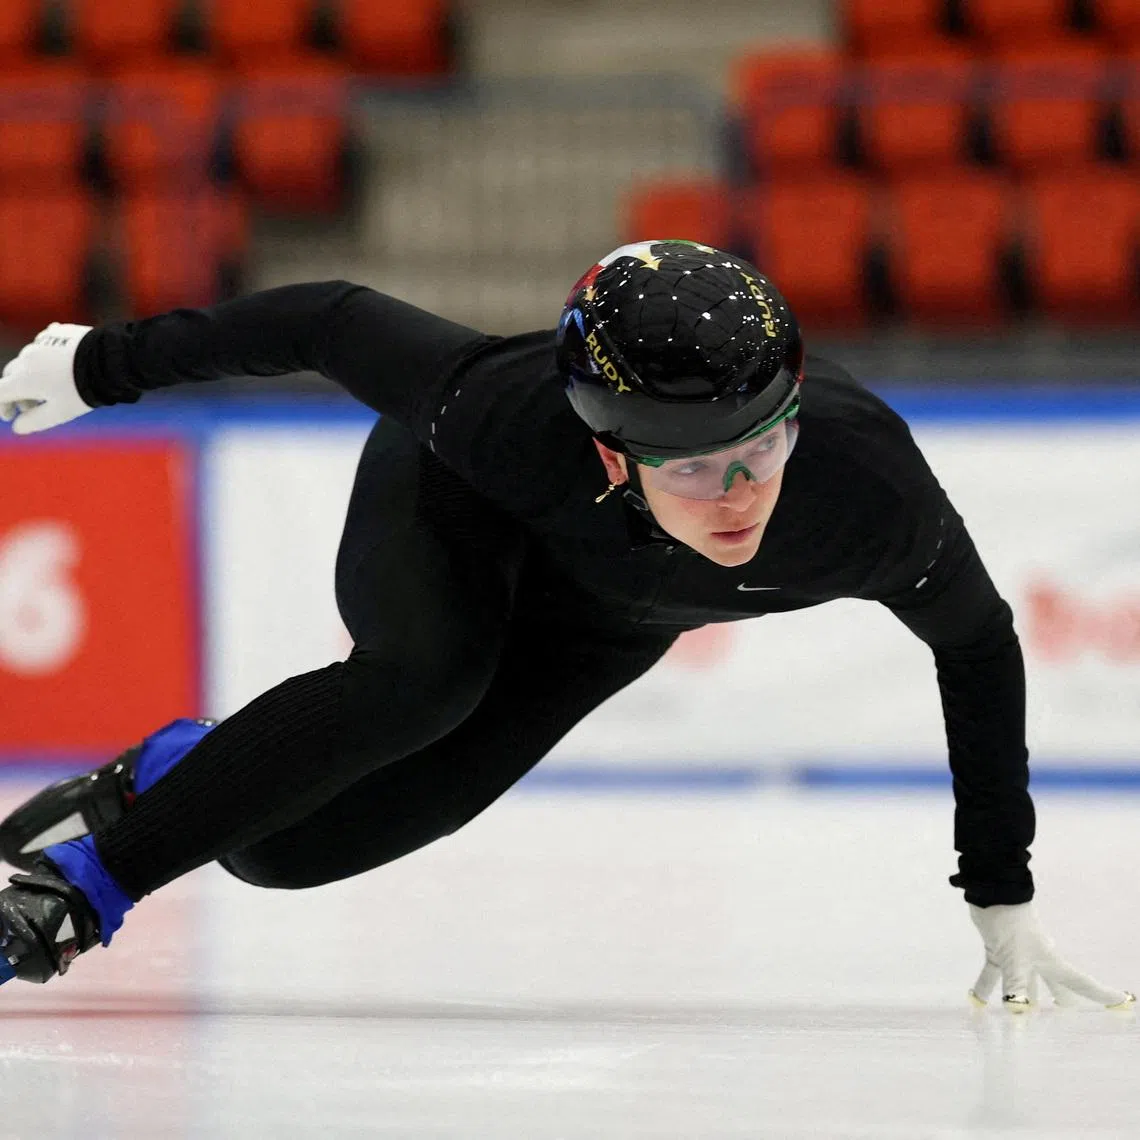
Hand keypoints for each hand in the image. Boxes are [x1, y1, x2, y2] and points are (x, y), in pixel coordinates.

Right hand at [0, 323, 93, 434]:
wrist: (109, 360)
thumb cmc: (83, 390)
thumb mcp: (59, 413)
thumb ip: (34, 421)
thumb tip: (17, 427)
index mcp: (23, 378)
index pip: (0, 392)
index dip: (2, 406)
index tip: (11, 416)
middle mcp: (27, 357)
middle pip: (11, 375)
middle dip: (18, 392)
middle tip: (33, 406)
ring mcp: (41, 342)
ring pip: (28, 359)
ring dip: (32, 374)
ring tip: (51, 388)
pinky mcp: (57, 332)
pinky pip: (44, 344)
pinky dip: (46, 357)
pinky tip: (57, 363)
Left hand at [968, 902, 1133, 1010]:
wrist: (991, 895)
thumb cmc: (1012, 924)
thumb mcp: (1015, 957)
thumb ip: (1016, 984)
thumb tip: (1017, 1010)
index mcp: (1051, 962)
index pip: (1081, 983)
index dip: (1101, 994)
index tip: (1123, 1002)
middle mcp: (1037, 961)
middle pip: (1053, 987)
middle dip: (1059, 1003)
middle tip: (1064, 1022)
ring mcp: (1017, 956)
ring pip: (1021, 985)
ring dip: (1018, 1001)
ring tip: (1016, 1022)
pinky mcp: (997, 951)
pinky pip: (993, 975)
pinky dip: (985, 988)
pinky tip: (976, 1001)